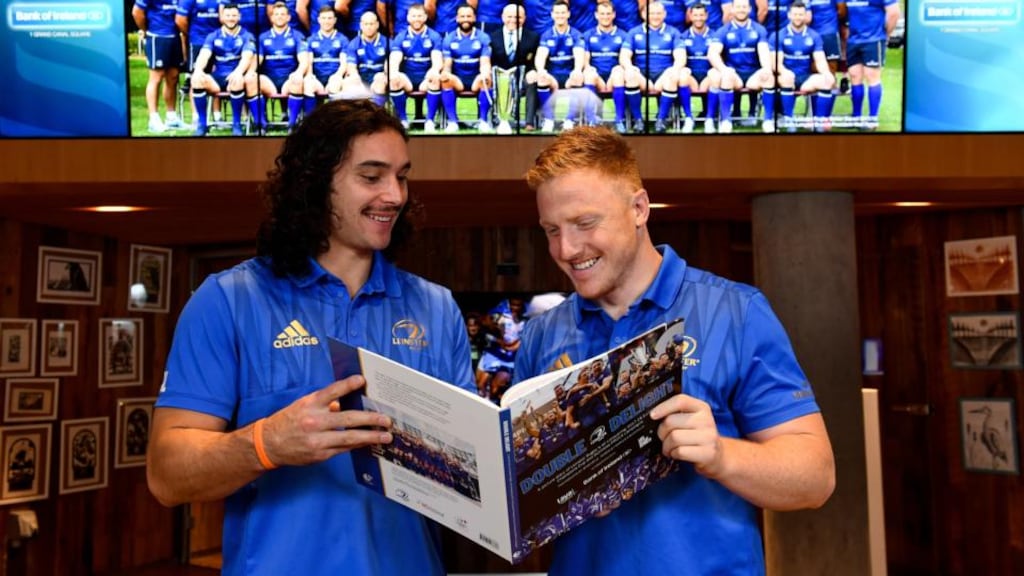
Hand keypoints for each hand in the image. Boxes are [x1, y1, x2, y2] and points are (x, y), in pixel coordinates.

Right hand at [259, 375, 391, 466]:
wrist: (269, 444)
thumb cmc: (289, 421)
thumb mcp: (304, 406)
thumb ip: (326, 404)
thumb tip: (348, 402)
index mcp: (310, 404)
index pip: (332, 391)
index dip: (347, 385)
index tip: (362, 380)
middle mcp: (314, 421)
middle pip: (347, 419)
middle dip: (370, 419)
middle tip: (386, 419)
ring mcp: (318, 439)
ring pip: (349, 438)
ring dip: (370, 437)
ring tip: (385, 436)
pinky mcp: (320, 454)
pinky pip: (343, 449)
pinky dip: (357, 445)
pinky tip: (369, 443)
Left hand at [649, 394, 723, 476]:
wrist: (717, 455)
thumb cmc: (697, 435)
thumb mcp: (692, 419)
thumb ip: (676, 414)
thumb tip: (652, 415)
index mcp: (701, 407)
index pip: (680, 401)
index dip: (663, 407)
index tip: (652, 415)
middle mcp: (706, 420)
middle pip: (671, 422)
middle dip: (661, 432)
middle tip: (662, 437)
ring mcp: (708, 437)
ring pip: (674, 438)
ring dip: (666, 446)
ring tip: (669, 448)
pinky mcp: (707, 453)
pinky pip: (680, 452)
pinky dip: (673, 454)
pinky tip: (676, 454)